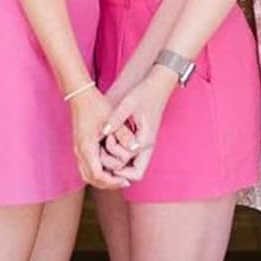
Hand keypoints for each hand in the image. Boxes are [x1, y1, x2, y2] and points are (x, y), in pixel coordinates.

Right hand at [69, 85, 129, 189]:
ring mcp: (78, 149)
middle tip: (123, 183)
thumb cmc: (96, 105)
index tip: (126, 181)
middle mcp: (79, 152)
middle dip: (107, 184)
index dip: (112, 182)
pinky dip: (97, 171)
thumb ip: (124, 134)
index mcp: (87, 148)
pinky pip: (86, 166)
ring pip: (87, 174)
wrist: (80, 94)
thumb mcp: (113, 118)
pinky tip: (110, 166)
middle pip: (91, 179)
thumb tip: (135, 148)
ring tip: (118, 177)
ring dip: (102, 179)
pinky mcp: (79, 146)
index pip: (98, 176)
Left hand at [99, 68, 174, 183]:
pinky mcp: (141, 140)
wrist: (158, 86)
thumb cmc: (144, 93)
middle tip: (102, 157)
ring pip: (133, 168)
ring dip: (118, 165)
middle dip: (117, 171)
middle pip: (135, 174)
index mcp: (145, 140)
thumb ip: (116, 119)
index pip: (131, 167)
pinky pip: (132, 159)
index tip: (104, 150)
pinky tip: (107, 146)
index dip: (115, 163)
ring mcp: (145, 145)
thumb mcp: (129, 104)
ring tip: (103, 152)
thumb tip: (104, 132)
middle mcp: (147, 146)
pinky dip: (121, 158)